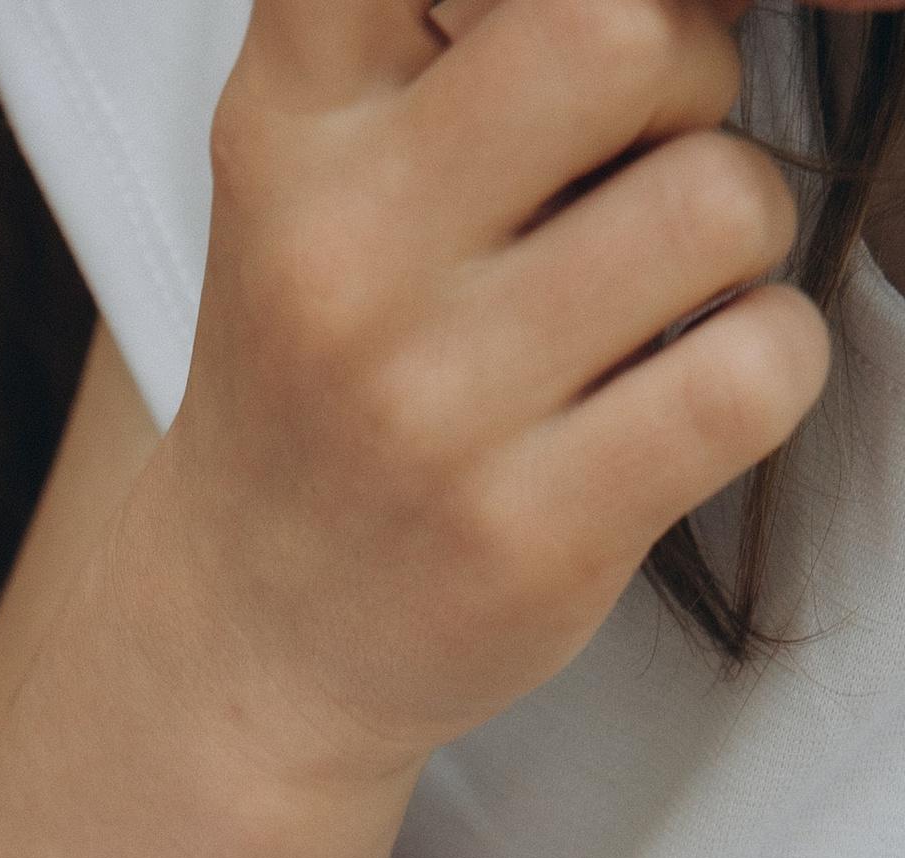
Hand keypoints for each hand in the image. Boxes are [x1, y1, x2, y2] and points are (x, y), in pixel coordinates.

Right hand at [147, 0, 828, 782]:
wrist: (249, 636)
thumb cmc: (333, 369)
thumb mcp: (328, 155)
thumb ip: (468, 34)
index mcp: (288, 121)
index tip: (593, 55)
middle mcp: (339, 255)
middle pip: (620, 29)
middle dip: (690, 82)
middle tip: (642, 167)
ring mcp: (429, 410)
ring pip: (718, 202)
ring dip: (741, 237)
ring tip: (660, 298)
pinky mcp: (526, 537)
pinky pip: (755, 372)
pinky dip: (770, 365)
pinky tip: (686, 394)